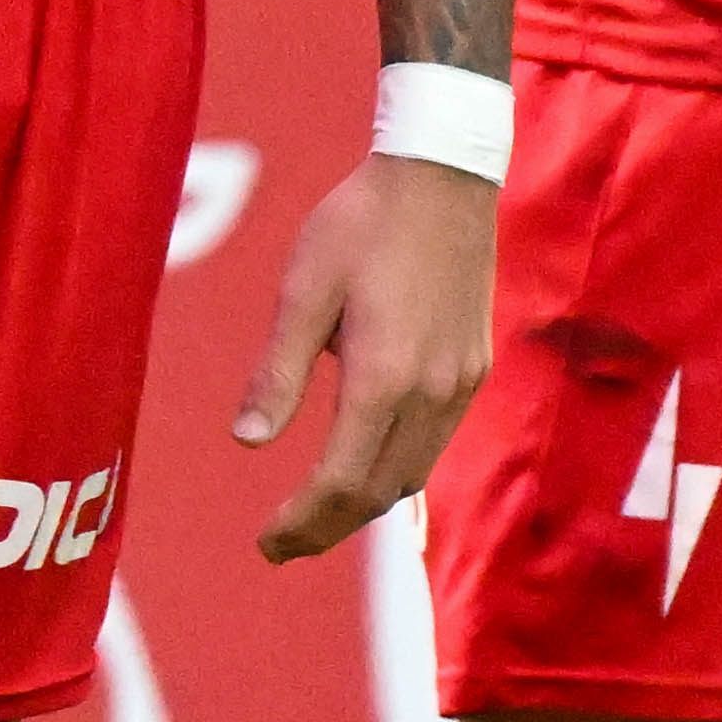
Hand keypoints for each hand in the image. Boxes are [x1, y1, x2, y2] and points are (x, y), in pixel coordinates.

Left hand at [235, 146, 497, 557]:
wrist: (443, 176)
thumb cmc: (360, 223)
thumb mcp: (303, 289)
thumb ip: (277, 372)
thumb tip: (248, 442)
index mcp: (385, 376)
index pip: (340, 482)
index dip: (301, 523)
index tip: (265, 544)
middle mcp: (432, 392)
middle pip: (378, 493)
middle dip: (327, 528)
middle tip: (279, 545)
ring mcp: (460, 384)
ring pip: (411, 475)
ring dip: (361, 505)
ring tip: (314, 515)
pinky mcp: (473, 369)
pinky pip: (433, 444)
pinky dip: (393, 471)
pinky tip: (363, 463)